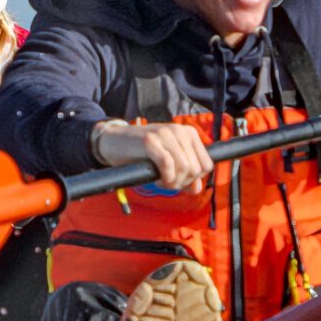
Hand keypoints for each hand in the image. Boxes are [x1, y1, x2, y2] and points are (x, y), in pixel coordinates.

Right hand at [92, 121, 213, 193]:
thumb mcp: (169, 163)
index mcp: (189, 133)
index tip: (178, 181)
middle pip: (196, 169)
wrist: (114, 141)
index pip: (207, 165)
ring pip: (184, 167)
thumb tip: (196, 189)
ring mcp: (165, 133)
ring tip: (161, 181)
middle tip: (166, 182)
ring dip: (173, 182)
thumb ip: (184, 175)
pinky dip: (164, 178)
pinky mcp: (150, 140)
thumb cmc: (142, 154)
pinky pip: (167, 165)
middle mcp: (180, 130)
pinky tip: (156, 179)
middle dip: (182, 183)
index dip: (194, 180)